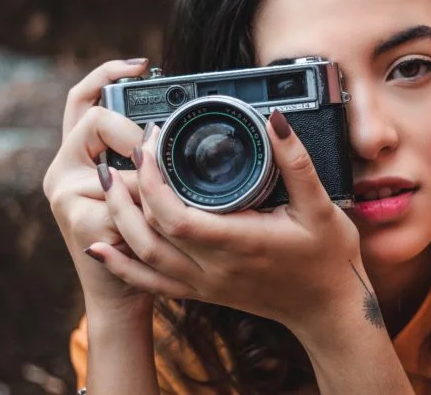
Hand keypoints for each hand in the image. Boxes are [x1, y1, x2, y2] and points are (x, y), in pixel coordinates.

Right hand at [43, 58, 153, 313]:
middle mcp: (63, 170)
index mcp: (77, 156)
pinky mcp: (77, 218)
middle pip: (93, 121)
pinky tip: (153, 228)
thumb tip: (173, 131)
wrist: (122, 292)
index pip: (82, 99)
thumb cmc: (141, 235)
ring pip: (114, 162)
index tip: (143, 65)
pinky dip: (147, 210)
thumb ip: (146, 158)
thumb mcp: (141, 188)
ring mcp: (65, 194)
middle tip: (155, 151)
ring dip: (145, 182)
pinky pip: (124, 198)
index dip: (107, 74)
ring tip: (160, 203)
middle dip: (132, 133)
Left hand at [86, 110, 367, 331]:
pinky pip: (152, 282)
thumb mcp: (320, 205)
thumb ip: (295, 161)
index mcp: (239, 242)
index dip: (153, 179)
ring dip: (120, 218)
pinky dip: (122, 264)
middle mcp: (214, 267)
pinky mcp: (204, 292)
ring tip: (108, 182)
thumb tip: (275, 120)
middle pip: (150, 232)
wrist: (329, 310)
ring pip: (145, 255)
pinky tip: (101, 247)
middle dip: (129, 189)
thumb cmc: (328, 257)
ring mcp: (205, 284)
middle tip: (124, 152)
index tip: (151, 144)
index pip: (175, 215)